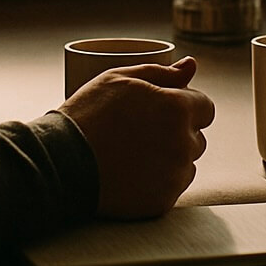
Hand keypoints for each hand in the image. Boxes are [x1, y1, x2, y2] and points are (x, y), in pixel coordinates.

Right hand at [58, 56, 215, 218]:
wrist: (60, 163)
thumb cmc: (88, 116)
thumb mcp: (120, 80)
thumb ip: (162, 72)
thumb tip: (191, 65)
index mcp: (178, 110)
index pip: (205, 108)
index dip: (184, 106)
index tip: (161, 111)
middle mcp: (183, 144)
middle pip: (196, 137)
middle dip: (177, 132)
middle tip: (140, 132)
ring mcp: (174, 175)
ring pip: (186, 163)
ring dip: (170, 157)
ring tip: (133, 153)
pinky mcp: (162, 201)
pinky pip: (172, 187)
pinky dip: (158, 181)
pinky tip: (132, 173)